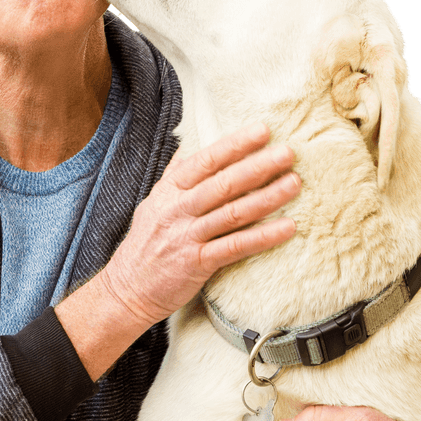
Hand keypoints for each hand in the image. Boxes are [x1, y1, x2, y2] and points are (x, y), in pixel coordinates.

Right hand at [101, 122, 300, 328]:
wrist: (126, 289)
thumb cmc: (144, 246)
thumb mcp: (153, 204)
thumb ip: (174, 176)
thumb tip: (191, 148)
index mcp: (169, 191)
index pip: (205, 160)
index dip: (235, 145)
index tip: (262, 131)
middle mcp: (178, 210)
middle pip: (223, 183)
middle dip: (257, 166)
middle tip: (287, 153)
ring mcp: (187, 237)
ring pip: (232, 213)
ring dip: (267, 197)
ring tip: (294, 183)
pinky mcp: (197, 264)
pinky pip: (235, 247)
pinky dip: (263, 237)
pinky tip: (287, 227)